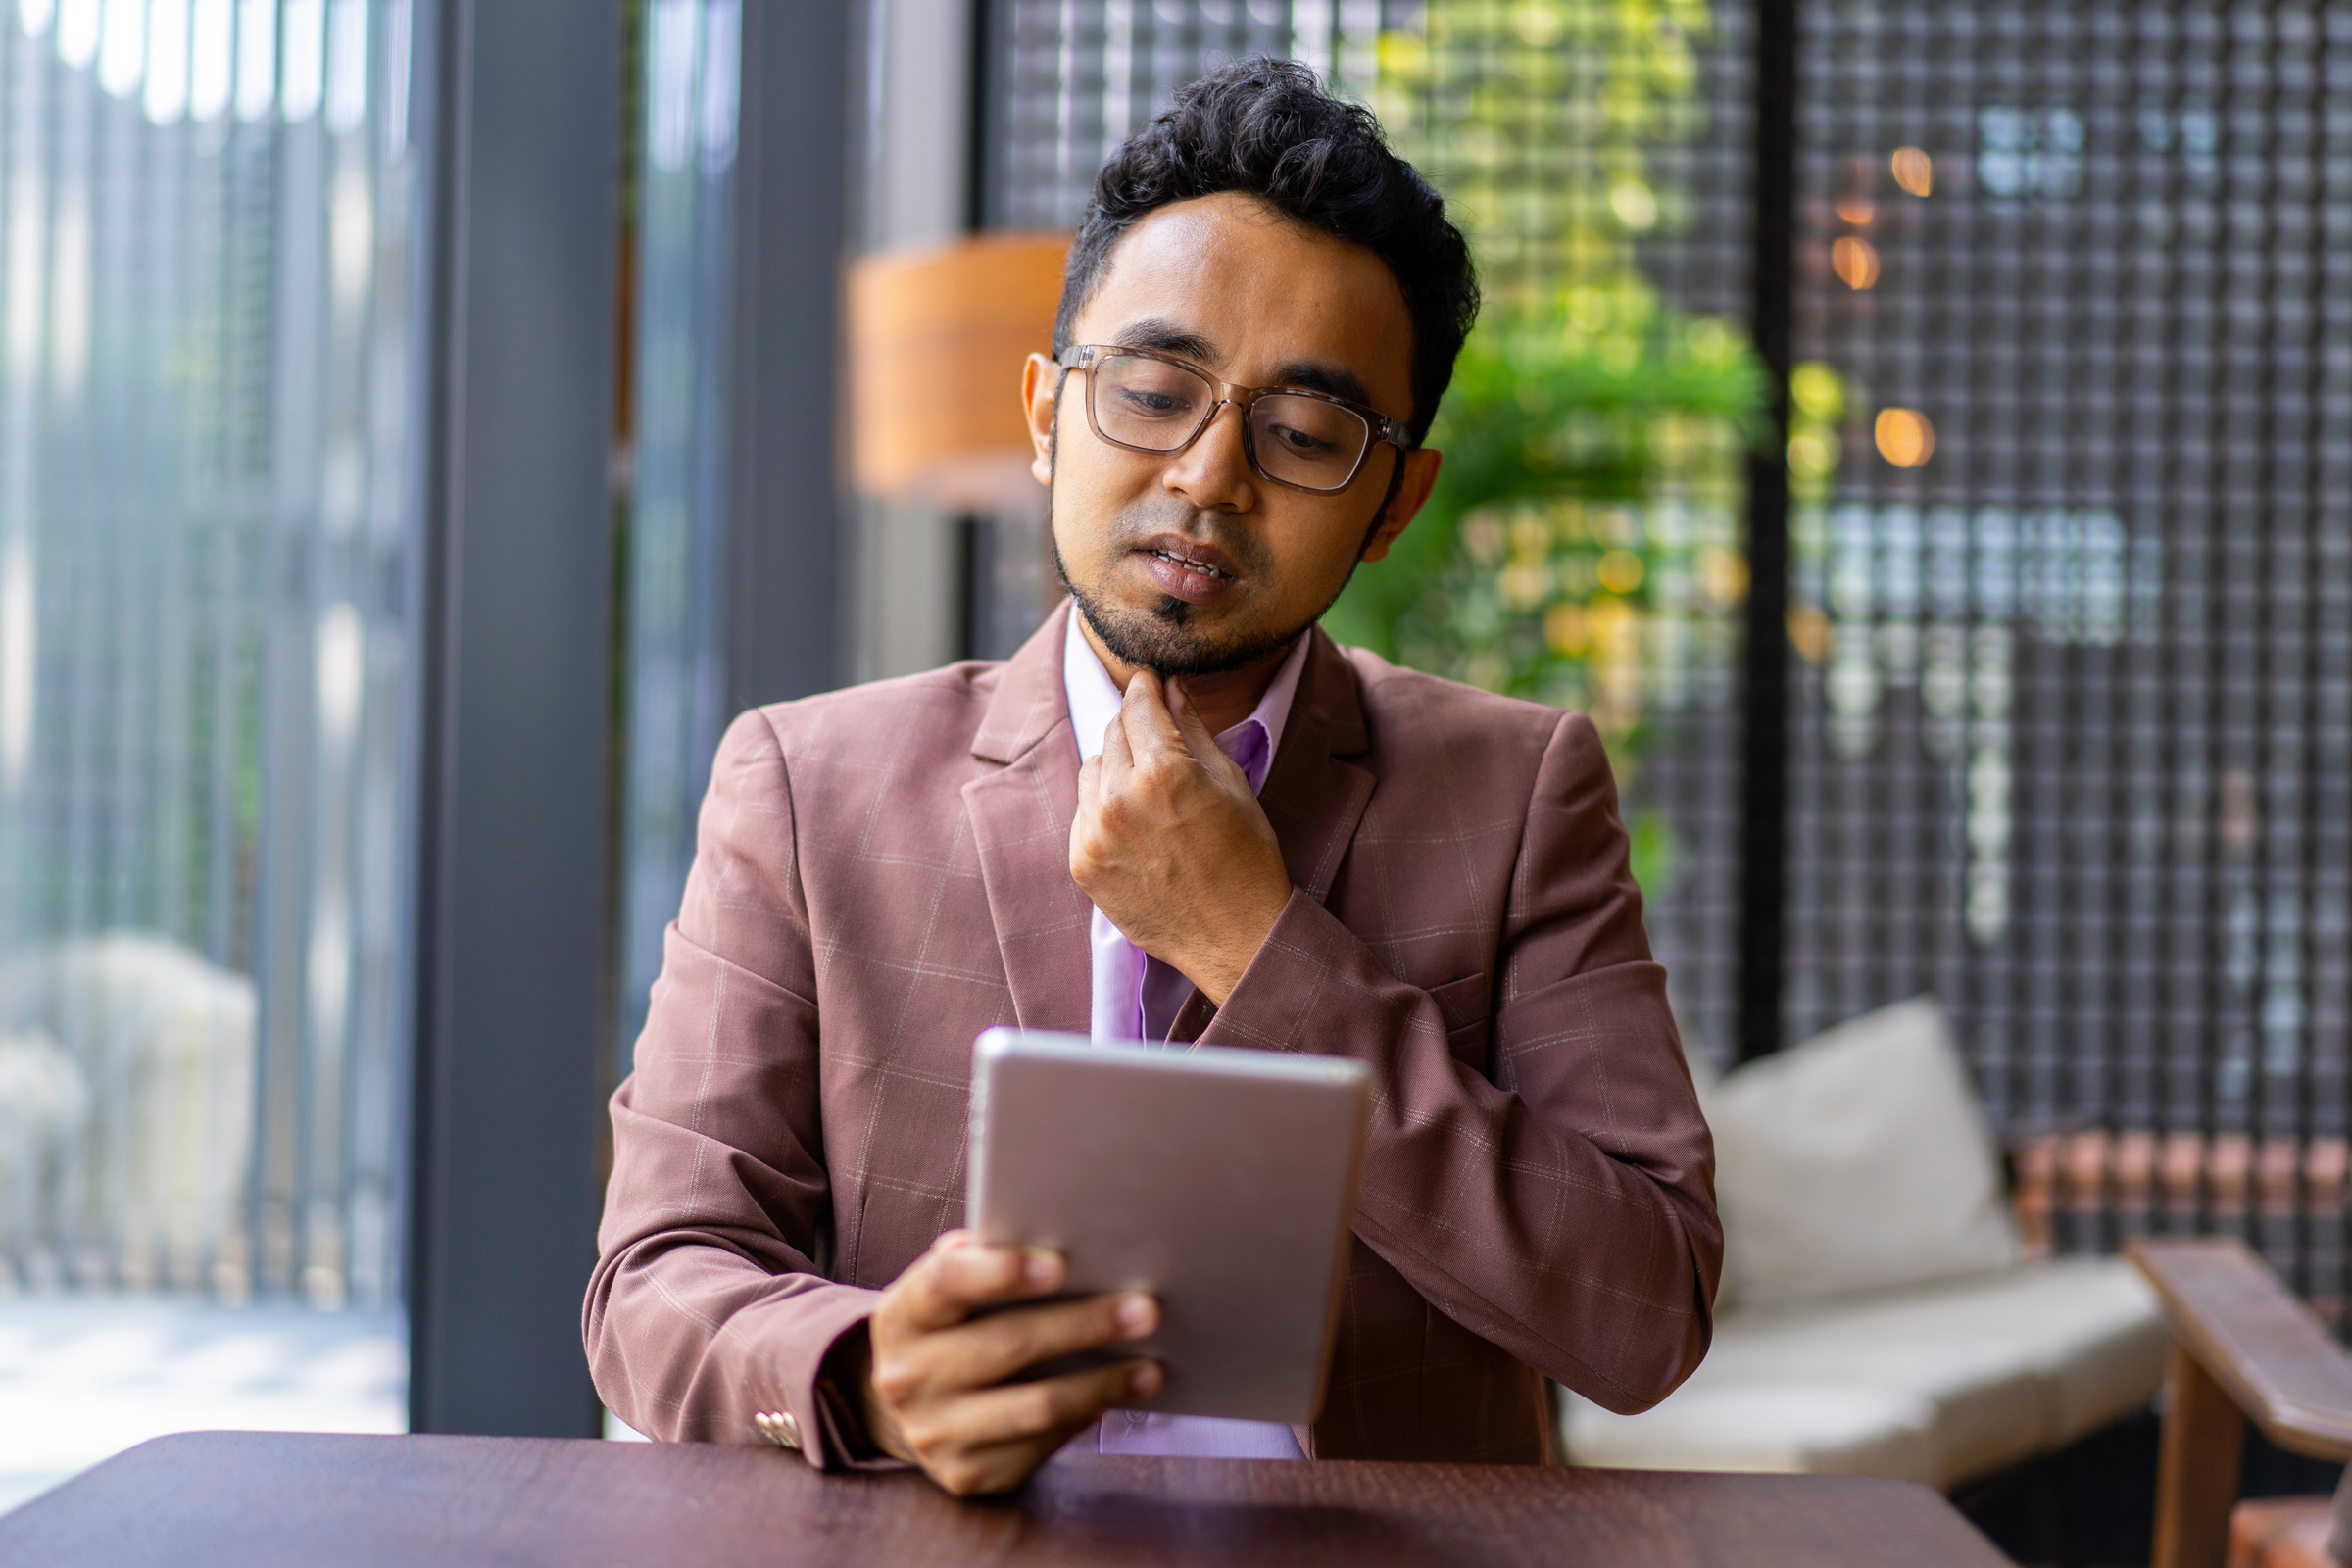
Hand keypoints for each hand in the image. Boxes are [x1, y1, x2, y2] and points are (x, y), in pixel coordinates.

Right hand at [856, 1231, 1161, 1495]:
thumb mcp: (949, 1289)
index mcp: (904, 1315)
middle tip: (1145, 1310)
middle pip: (1009, 1345)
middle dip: (1084, 1325)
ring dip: (1102, 1384)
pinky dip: (1084, 1419)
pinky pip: (1039, 1445)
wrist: (905, 1410)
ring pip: (1036, 1406)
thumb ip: (984, 1260)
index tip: (1061, 1262)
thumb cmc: (950, 1328)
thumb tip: (1057, 1238)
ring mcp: (935, 1432)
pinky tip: (1115, 1398)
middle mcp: (908, 1377)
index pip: (947, 1283)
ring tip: (1150, 1366)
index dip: (1002, 1272)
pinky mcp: (966, 1473)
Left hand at [1070, 670, 1292, 1005]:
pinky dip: (1103, 809)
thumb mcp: (1232, 784)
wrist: (1235, 937)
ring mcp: (1095, 834)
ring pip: (1092, 769)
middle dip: (1136, 729)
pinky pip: (1083, 813)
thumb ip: (1194, 730)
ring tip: (1152, 794)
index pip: (1138, 704)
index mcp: (1163, 771)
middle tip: (1162, 744)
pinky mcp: (1082, 864)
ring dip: (1116, 769)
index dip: (1147, 686)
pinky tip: (1138, 828)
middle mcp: (1119, 799)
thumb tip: (1171, 688)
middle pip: (1113, 733)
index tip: (1150, 680)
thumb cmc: (1246, 859)